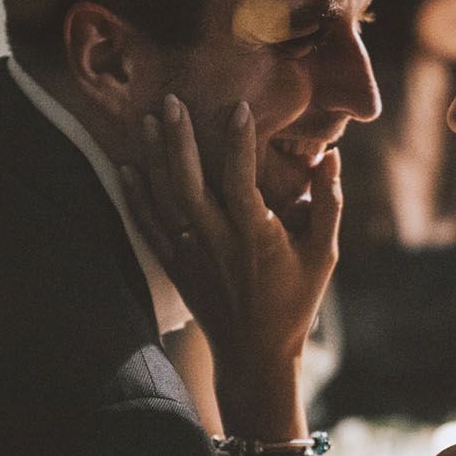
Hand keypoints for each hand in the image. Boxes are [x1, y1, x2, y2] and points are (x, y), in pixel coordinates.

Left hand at [122, 95, 341, 430]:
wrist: (256, 355)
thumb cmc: (295, 302)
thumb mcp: (323, 254)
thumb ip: (327, 203)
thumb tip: (328, 156)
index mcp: (257, 238)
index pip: (242, 181)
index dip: (239, 143)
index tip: (237, 106)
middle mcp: (218, 243)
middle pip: (190, 184)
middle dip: (179, 140)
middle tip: (171, 100)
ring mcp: (192, 256)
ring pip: (165, 200)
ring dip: (154, 158)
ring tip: (146, 118)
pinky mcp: (176, 267)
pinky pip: (149, 228)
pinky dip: (136, 198)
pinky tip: (126, 168)